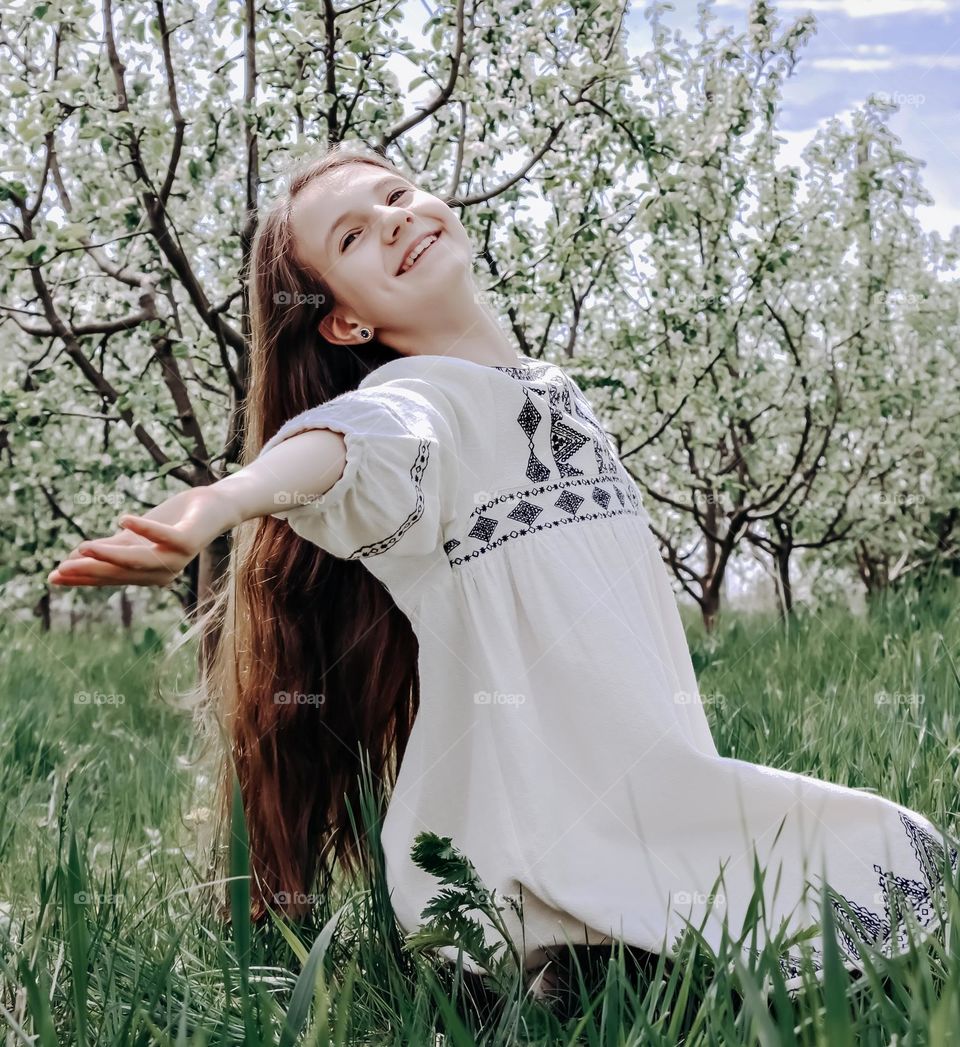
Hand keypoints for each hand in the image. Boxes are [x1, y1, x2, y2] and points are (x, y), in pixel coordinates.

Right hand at [47, 486, 229, 587]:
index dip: (83, 579)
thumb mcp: (136, 536)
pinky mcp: (188, 540)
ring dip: (111, 555)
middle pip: (121, 573)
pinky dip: (144, 529)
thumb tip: (73, 557)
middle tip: (60, 569)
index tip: (53, 577)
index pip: (110, 578)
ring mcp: (176, 558)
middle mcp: (162, 572)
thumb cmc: (174, 522)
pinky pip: (164, 537)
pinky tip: (122, 519)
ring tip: (83, 548)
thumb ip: (111, 547)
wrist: (213, 507)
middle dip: (90, 571)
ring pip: (139, 560)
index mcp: (147, 575)